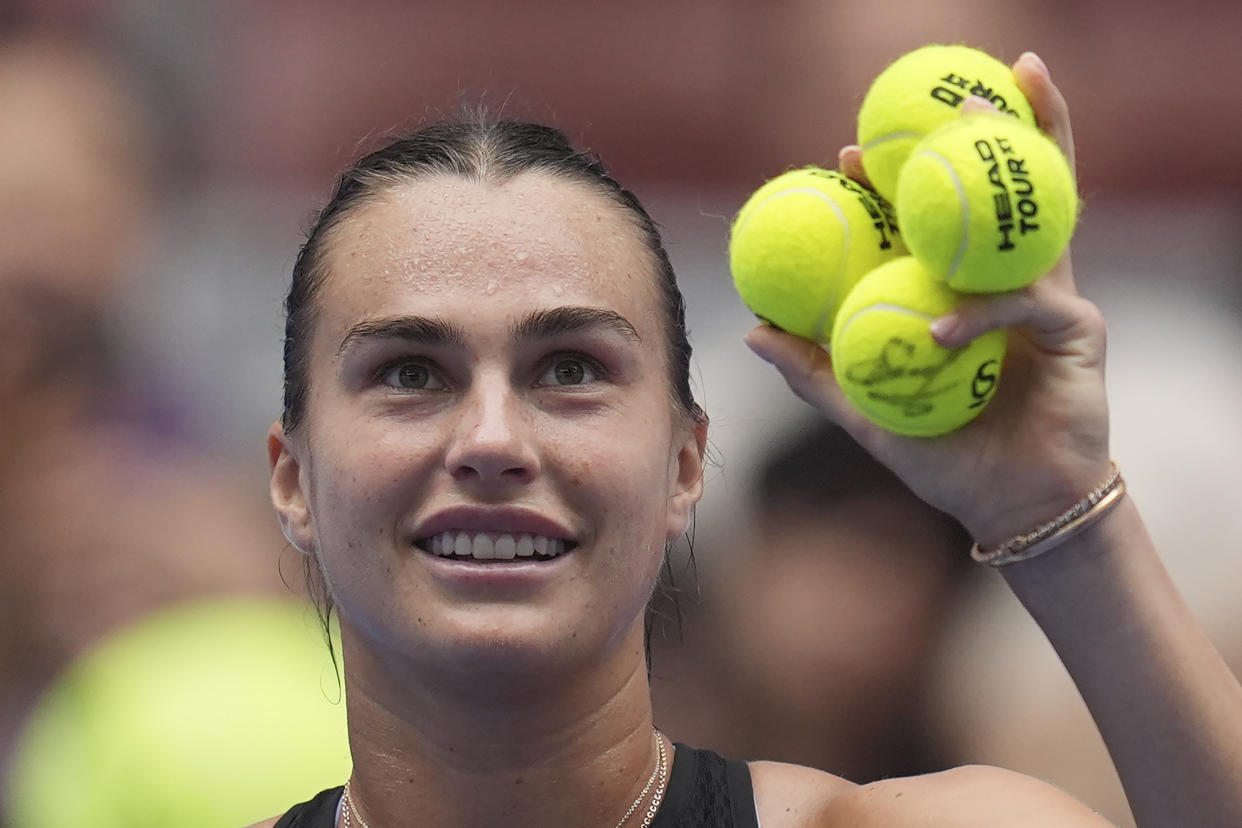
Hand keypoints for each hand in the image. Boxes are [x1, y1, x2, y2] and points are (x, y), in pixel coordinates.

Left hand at [744, 52, 1111, 547]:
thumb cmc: (943, 457)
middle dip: (978, 139)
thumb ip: (814, 372)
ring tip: (979, 127)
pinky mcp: (1079, 328)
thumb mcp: (867, 410)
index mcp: (957, 292)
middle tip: (940, 105)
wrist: (1009, 509)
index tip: (846, 155)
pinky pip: (1023, 305)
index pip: (928, 223)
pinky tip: (940, 330)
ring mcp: (1047, 298)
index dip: (894, 182)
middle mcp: (1004, 282)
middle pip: (996, 196)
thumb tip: (751, 330)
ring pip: (1035, 218)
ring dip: (1017, 163)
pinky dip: (978, 315)